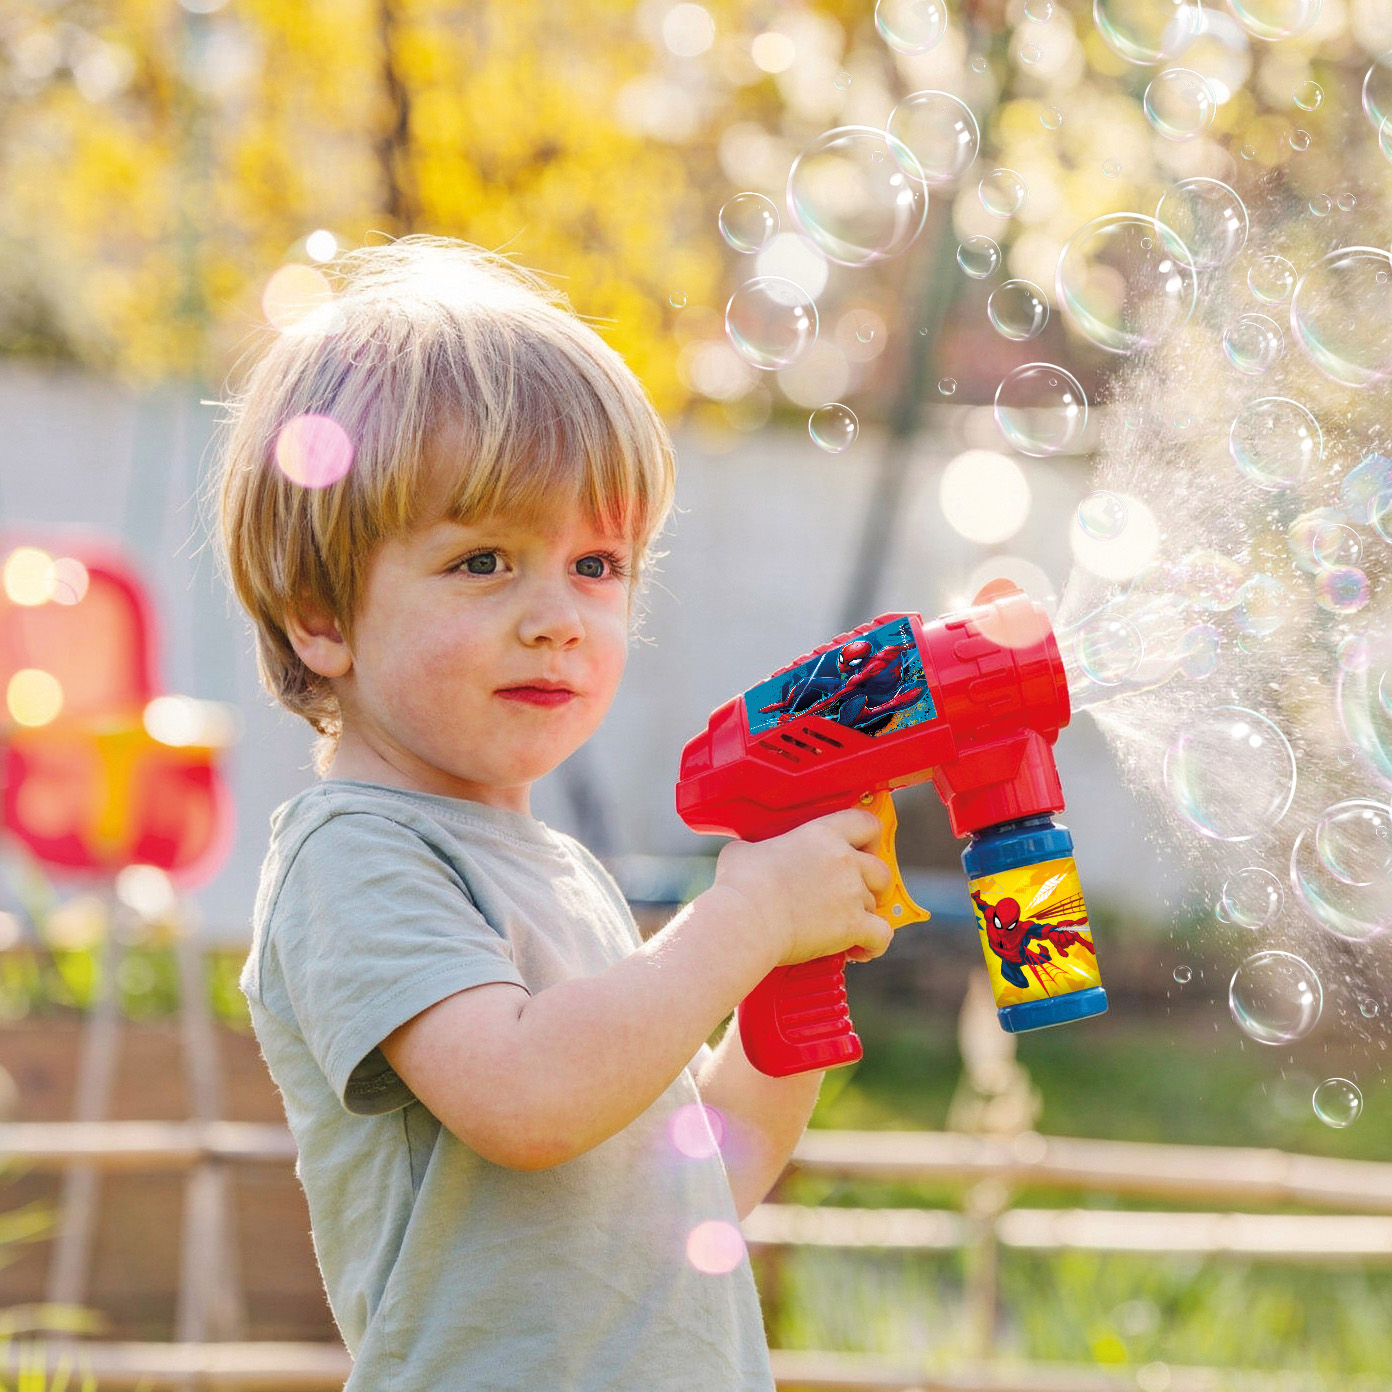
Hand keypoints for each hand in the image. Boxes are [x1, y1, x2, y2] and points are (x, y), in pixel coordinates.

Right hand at [712, 807, 895, 969]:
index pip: (865, 823)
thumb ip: (756, 849)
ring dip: (863, 917)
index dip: (871, 839)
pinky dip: (874, 944)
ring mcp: (851, 892)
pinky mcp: (853, 925)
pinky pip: (882, 935)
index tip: (864, 850)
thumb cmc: (740, 884)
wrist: (747, 918)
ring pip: (875, 905)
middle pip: (880, 869)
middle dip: (873, 885)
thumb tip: (745, 855)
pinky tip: (861, 950)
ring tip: (843, 931)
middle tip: (856, 895)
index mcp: (822, 834)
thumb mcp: (743, 851)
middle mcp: (844, 860)